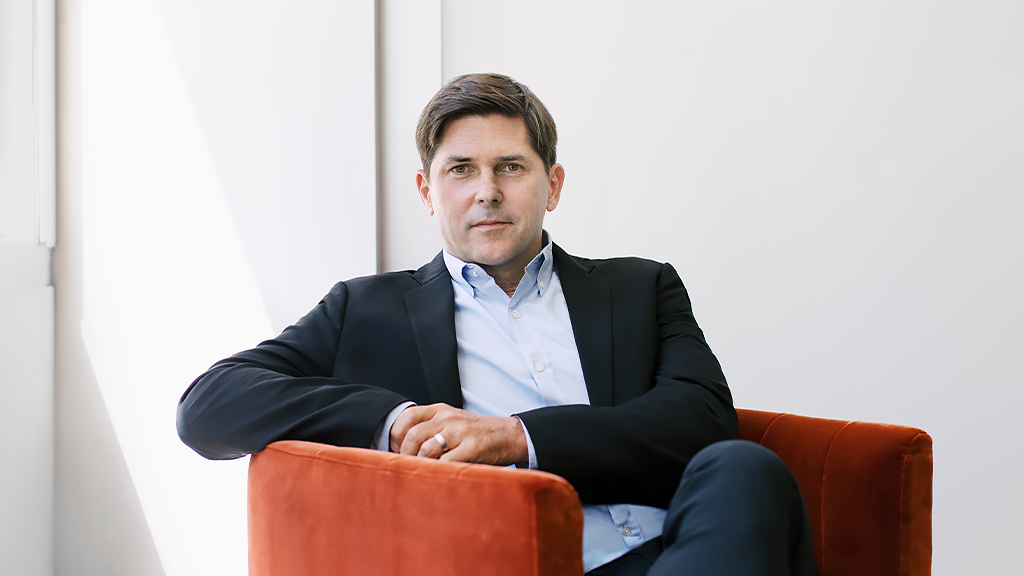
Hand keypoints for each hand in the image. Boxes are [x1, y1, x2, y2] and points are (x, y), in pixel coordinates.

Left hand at [389, 403, 526, 465]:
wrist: (508, 435)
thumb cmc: (475, 433)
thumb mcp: (451, 422)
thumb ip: (428, 428)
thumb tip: (399, 448)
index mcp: (440, 410)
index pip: (407, 416)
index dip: (396, 435)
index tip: (396, 449)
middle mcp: (448, 418)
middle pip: (413, 436)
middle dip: (405, 455)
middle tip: (408, 466)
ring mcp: (461, 432)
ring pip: (427, 449)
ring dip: (420, 465)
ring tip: (422, 473)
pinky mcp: (472, 447)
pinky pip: (446, 462)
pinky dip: (438, 471)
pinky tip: (439, 475)